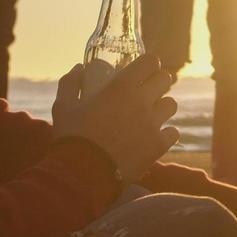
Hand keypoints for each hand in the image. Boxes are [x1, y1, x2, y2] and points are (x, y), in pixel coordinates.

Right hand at [50, 55, 179, 178]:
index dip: (148, 64)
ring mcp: (153, 124)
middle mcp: (142, 101)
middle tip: (146, 90)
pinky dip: (165, 134)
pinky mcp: (158, 146)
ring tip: (150, 114)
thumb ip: (70, 83)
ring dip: (162, 107)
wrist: (83, 175)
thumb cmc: (71, 138)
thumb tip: (79, 68)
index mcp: (121, 86)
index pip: (150, 61)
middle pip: (165, 79)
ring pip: (171, 105)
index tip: (142, 70)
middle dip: (157, 82)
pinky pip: (173, 132)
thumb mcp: (63, 107)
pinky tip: (153, 137)